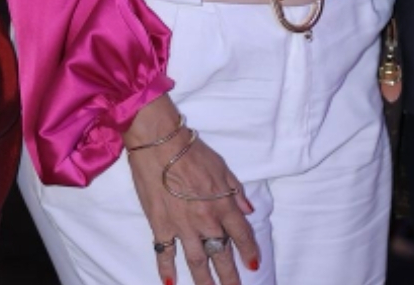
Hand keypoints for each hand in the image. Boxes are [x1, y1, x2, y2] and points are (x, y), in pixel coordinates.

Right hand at [125, 102, 258, 284]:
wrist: (159, 143)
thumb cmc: (191, 150)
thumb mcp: (221, 166)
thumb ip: (235, 191)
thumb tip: (248, 211)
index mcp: (222, 204)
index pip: (241, 235)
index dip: (249, 251)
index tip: (254, 265)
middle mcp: (205, 221)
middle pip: (222, 255)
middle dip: (231, 277)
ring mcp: (182, 227)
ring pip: (197, 262)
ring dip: (205, 282)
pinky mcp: (160, 226)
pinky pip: (164, 253)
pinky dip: (166, 270)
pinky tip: (170, 283)